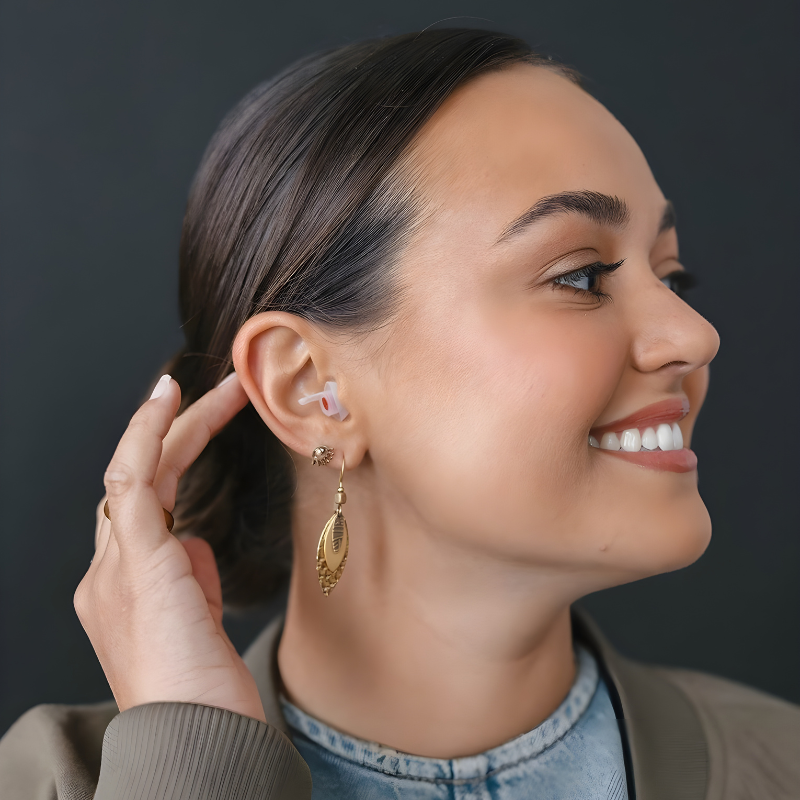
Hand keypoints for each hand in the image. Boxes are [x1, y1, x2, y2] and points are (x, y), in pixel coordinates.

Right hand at [74, 372, 266, 721]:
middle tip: (217, 391)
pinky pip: (131, 481)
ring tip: (219, 389)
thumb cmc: (204, 692)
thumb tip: (196, 543)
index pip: (139, 505)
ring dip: (176, 422)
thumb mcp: (197, 624)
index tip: (194, 423)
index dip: (164, 458)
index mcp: (121, 586)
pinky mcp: (135, 564)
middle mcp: (106, 572)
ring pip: (133, 470)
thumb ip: (190, 580)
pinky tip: (170, 399)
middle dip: (176, 430)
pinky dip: (147, 435)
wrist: (197, 741)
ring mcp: (114, 567)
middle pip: (135, 479)